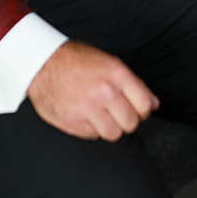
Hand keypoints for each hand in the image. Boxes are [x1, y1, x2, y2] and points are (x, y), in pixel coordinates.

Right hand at [27, 40, 159, 140]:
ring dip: (110, 128)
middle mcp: (105, 91)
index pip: (145, 105)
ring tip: (101, 116)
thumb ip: (134, 84)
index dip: (143, 111)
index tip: (136, 110)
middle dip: (126, 121)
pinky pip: (93, 136)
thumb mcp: (110, 64)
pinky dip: (92, 130)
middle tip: (117, 114)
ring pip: (114, 134)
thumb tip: (154, 103)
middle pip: (131, 123)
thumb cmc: (77, 61)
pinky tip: (85, 116)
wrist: (43, 62)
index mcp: (117, 74)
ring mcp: (88, 108)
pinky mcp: (73, 121)